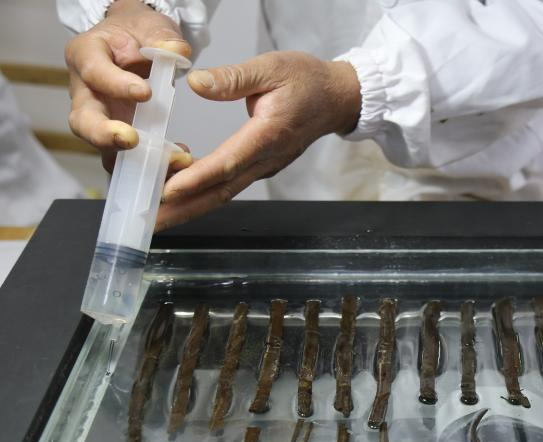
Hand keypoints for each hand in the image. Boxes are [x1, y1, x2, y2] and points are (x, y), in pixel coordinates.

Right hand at [65, 0, 192, 170]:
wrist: (136, 45)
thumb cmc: (137, 34)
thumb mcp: (150, 26)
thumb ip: (163, 38)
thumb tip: (177, 52)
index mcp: (85, 55)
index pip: (94, 72)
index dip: (116, 85)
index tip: (146, 93)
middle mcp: (85, 92)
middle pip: (82, 120)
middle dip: (104, 134)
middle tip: (132, 140)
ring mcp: (100, 119)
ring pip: (102, 148)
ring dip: (133, 160)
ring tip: (169, 160)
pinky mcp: (117, 137)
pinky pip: (128, 159)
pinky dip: (150, 165)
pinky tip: (177, 162)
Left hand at [157, 51, 361, 229]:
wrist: (336, 98)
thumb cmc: (308, 80)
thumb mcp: (271, 67)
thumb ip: (233, 78)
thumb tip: (197, 83)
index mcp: (268, 134)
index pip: (228, 162)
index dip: (197, 178)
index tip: (169, 189)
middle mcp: (266, 159)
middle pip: (221, 191)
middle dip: (184, 208)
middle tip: (152, 220)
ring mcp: (264, 167)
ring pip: (222, 193)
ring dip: (189, 207)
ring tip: (156, 216)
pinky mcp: (260, 167)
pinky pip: (228, 186)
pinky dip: (201, 195)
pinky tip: (178, 197)